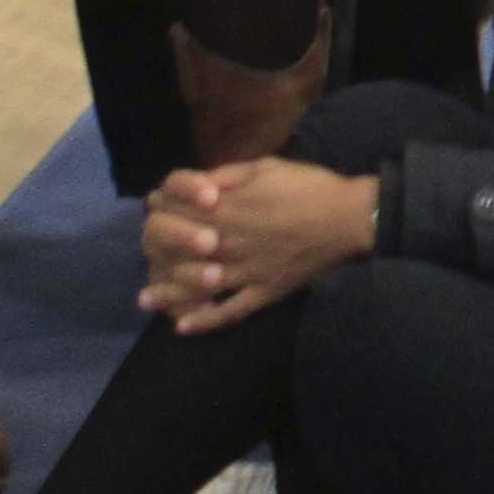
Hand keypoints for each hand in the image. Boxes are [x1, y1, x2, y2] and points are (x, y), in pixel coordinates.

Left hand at [138, 158, 376, 333]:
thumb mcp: (266, 167)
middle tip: (144, 256)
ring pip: (198, 285)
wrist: (349, 218)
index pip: (183, 215)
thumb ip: (227, 176)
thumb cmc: (309, 186)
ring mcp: (246, 271)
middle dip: (157, 253)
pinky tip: (183, 327)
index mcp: (231, 209)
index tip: (152, 214)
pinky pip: (230, 310)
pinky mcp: (263, 292)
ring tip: (145, 300)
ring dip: (168, 293)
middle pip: (182, 251)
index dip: (163, 215)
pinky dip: (206, 320)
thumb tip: (194, 185)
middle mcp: (231, 242)